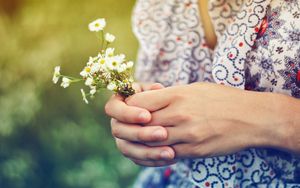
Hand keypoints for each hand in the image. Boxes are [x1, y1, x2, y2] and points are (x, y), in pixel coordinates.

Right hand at [105, 83, 176, 166]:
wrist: (167, 112)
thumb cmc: (159, 96)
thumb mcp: (156, 90)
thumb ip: (155, 91)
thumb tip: (157, 89)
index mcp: (118, 104)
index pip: (113, 109)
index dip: (128, 114)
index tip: (147, 116)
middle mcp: (116, 122)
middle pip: (119, 131)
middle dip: (141, 133)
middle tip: (163, 133)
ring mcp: (122, 138)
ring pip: (127, 149)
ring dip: (148, 152)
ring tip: (170, 152)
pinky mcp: (132, 152)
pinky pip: (138, 159)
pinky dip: (154, 160)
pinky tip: (172, 157)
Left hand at [124, 82, 284, 159]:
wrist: (252, 118)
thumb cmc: (223, 99)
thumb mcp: (195, 88)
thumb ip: (169, 95)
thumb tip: (147, 100)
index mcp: (177, 95)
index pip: (139, 102)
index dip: (129, 106)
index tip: (130, 108)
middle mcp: (179, 114)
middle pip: (141, 123)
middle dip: (131, 125)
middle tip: (129, 126)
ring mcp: (187, 134)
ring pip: (151, 142)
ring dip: (142, 141)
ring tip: (141, 138)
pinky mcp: (194, 150)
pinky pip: (167, 154)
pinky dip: (157, 152)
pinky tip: (157, 148)